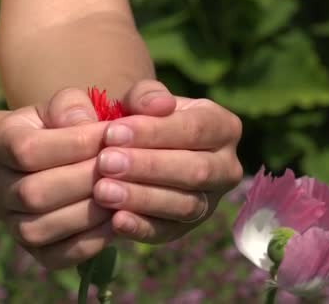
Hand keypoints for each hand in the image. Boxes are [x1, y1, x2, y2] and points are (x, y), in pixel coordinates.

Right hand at [0, 99, 112, 268]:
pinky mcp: (37, 252)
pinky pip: (58, 256)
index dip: (75, 143)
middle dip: (86, 179)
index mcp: (0, 144)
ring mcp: (14, 224)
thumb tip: (93, 123)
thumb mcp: (64, 106)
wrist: (44, 166)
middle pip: (35, 193)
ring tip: (124, 192)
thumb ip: (76, 106)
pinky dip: (91, 241)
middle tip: (124, 166)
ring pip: (42, 228)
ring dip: (90, 212)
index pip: (27, 150)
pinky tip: (118, 219)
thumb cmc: (61, 128)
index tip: (113, 133)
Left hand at [93, 80, 242, 242]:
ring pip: (185, 205)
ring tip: (103, 191)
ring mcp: (209, 202)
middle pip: (195, 170)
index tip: (112, 132)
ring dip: (143, 199)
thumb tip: (161, 105)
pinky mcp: (185, 228)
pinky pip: (168, 232)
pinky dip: (142, 228)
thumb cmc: (137, 119)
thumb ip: (147, 95)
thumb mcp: (139, 99)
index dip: (154, 132)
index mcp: (221, 126)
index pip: (195, 129)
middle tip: (105, 163)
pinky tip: (115, 221)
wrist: (127, 152)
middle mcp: (225, 167)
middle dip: (148, 167)